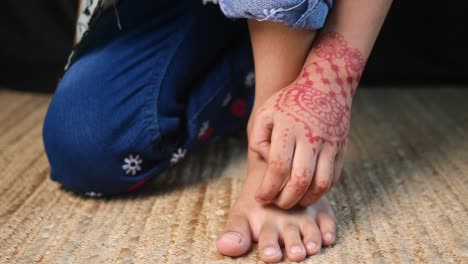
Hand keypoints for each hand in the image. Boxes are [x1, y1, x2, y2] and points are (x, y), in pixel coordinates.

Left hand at [248, 32, 363, 207]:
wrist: (326, 85)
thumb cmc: (290, 101)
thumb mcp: (265, 112)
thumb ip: (258, 138)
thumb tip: (265, 162)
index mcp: (288, 129)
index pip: (278, 168)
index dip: (268, 189)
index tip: (260, 197)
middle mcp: (311, 138)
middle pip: (300, 181)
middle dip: (286, 200)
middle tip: (277, 204)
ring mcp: (329, 144)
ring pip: (321, 184)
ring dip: (306, 200)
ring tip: (293, 201)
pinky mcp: (341, 149)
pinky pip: (333, 178)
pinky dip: (320, 191)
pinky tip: (308, 192)